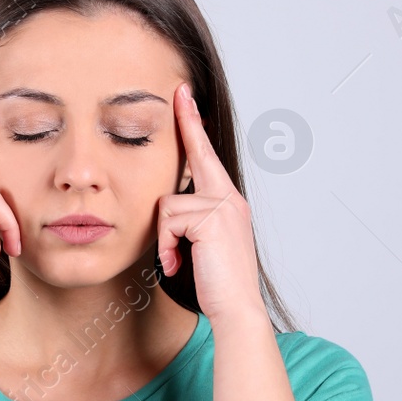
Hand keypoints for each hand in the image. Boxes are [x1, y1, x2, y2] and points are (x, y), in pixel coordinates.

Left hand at [156, 83, 265, 326]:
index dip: (195, 126)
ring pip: (168, 204)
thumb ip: (192, 223)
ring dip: (165, 238)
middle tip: (180, 90)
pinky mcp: (211, 218)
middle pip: (198, 154)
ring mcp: (223, 206)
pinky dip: (166, 248)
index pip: (208, 157)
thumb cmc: (217, 284)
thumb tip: (168, 211)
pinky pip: (168, 221)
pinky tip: (177, 266)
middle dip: (188, 122)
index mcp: (228, 202)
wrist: (236, 310)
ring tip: (177, 261)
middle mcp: (230, 198)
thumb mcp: (203, 246)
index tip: (185, 98)